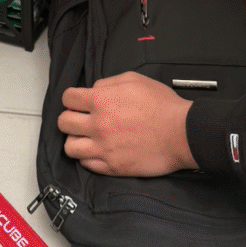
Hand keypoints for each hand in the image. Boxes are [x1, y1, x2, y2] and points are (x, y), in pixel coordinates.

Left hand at [59, 73, 196, 175]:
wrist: (182, 133)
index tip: (77, 102)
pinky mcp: (113, 167)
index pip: (68, 98)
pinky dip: (88, 157)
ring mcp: (104, 148)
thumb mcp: (134, 80)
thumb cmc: (162, 106)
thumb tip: (94, 90)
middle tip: (80, 120)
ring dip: (76, 140)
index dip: (71, 99)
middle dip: (69, 118)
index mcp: (101, 100)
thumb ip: (108, 83)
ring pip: (70, 147)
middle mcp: (98, 125)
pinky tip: (98, 151)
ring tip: (86, 138)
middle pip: (63, 123)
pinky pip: (87, 164)